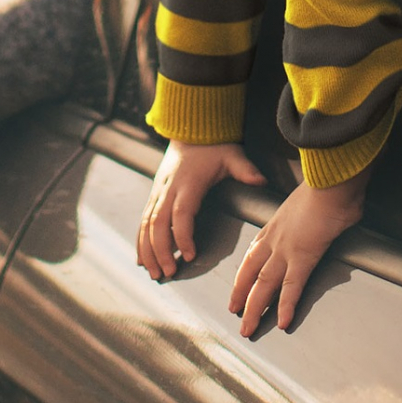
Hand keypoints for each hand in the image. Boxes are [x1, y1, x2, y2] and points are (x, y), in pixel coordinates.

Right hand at [137, 140, 264, 279]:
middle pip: (158, 224)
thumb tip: (261, 180)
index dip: (182, 236)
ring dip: (147, 250)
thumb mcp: (232, 155)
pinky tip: (142, 259)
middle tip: (169, 274)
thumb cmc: (212, 145)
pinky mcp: (154, 194)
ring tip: (154, 273)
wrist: (190, 129)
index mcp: (188, 183)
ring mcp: (159, 192)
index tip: (189, 255)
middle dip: (160, 251)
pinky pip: (143, 220)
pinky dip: (141, 240)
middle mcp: (169, 189)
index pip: (181, 213)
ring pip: (146, 224)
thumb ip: (245, 170)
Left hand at [229, 169, 369, 335]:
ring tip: (248, 328)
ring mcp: (287, 249)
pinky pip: (292, 288)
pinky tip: (283, 323)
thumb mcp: (313, 199)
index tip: (239, 285)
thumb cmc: (327, 184)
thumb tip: (333, 212)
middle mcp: (275, 238)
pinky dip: (286, 306)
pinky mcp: (303, 257)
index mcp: (276, 224)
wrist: (331, 179)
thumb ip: (315, 210)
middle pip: (251, 272)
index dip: (244, 272)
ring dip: (254, 309)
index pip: (253, 253)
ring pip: (264, 285)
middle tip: (234, 312)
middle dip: (241, 294)